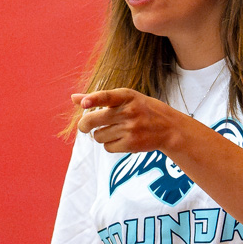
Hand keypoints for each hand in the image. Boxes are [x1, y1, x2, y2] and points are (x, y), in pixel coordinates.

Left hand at [71, 89, 186, 154]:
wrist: (168, 128)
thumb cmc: (141, 109)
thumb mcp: (125, 98)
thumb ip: (98, 98)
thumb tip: (73, 98)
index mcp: (126, 96)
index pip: (106, 97)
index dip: (93, 100)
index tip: (84, 104)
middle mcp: (128, 111)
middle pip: (92, 121)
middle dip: (84, 125)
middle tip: (85, 126)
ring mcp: (130, 129)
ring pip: (98, 136)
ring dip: (101, 135)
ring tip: (113, 131)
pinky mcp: (131, 144)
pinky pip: (107, 147)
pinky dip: (109, 145)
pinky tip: (120, 139)